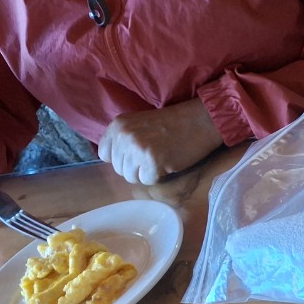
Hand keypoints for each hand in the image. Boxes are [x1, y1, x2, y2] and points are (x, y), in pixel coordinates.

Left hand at [97, 99, 223, 184]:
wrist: (198, 121)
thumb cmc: (171, 125)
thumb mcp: (138, 125)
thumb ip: (122, 139)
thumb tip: (114, 162)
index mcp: (117, 125)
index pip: (105, 155)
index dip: (121, 159)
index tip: (136, 155)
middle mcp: (124, 136)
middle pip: (119, 169)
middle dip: (136, 168)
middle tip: (154, 156)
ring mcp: (138, 148)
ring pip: (132, 177)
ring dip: (146, 174)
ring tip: (160, 160)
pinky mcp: (153, 161)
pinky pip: (148, 181)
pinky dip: (159, 177)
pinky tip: (167, 164)